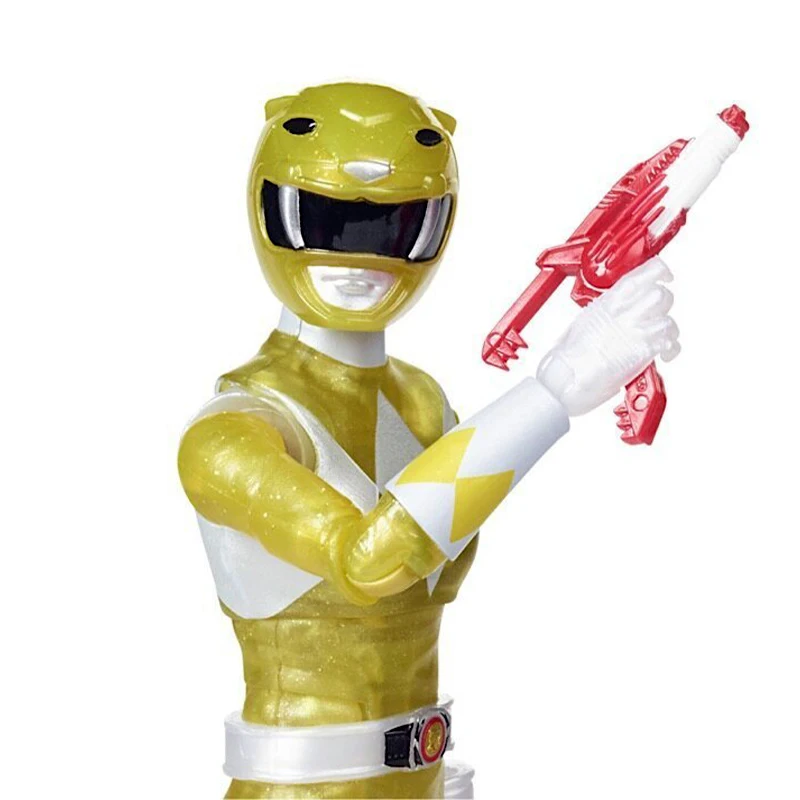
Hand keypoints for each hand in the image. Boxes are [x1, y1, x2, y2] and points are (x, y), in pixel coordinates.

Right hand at [537, 257, 679, 415]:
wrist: (565, 380)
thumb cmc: (567, 357)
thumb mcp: (582, 323)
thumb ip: (605, 312)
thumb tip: (617, 309)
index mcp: (607, 301)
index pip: (644, 273)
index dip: (659, 271)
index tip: (663, 275)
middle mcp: (624, 313)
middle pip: (660, 295)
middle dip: (662, 303)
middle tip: (655, 313)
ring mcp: (635, 332)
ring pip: (669, 319)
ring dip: (668, 328)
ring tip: (659, 337)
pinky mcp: (643, 352)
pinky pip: (670, 342)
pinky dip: (671, 347)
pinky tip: (663, 353)